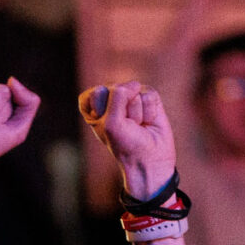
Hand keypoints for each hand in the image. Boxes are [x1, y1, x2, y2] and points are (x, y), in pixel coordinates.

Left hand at [78, 82, 177, 200]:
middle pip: (116, 88)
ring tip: (137, 126)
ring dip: (136, 113)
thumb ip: (118, 95)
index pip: (96, 93)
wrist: (149, 160)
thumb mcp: (112, 123)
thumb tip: (136, 84)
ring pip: (134, 91)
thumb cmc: (125, 145)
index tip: (108, 127)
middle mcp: (112, 100)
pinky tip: (148, 123)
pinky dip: (149, 112)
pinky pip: (149, 95)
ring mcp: (131, 98)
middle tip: (125, 127)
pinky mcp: (149, 100)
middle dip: (122, 109)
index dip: (104, 110)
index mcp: (95, 108)